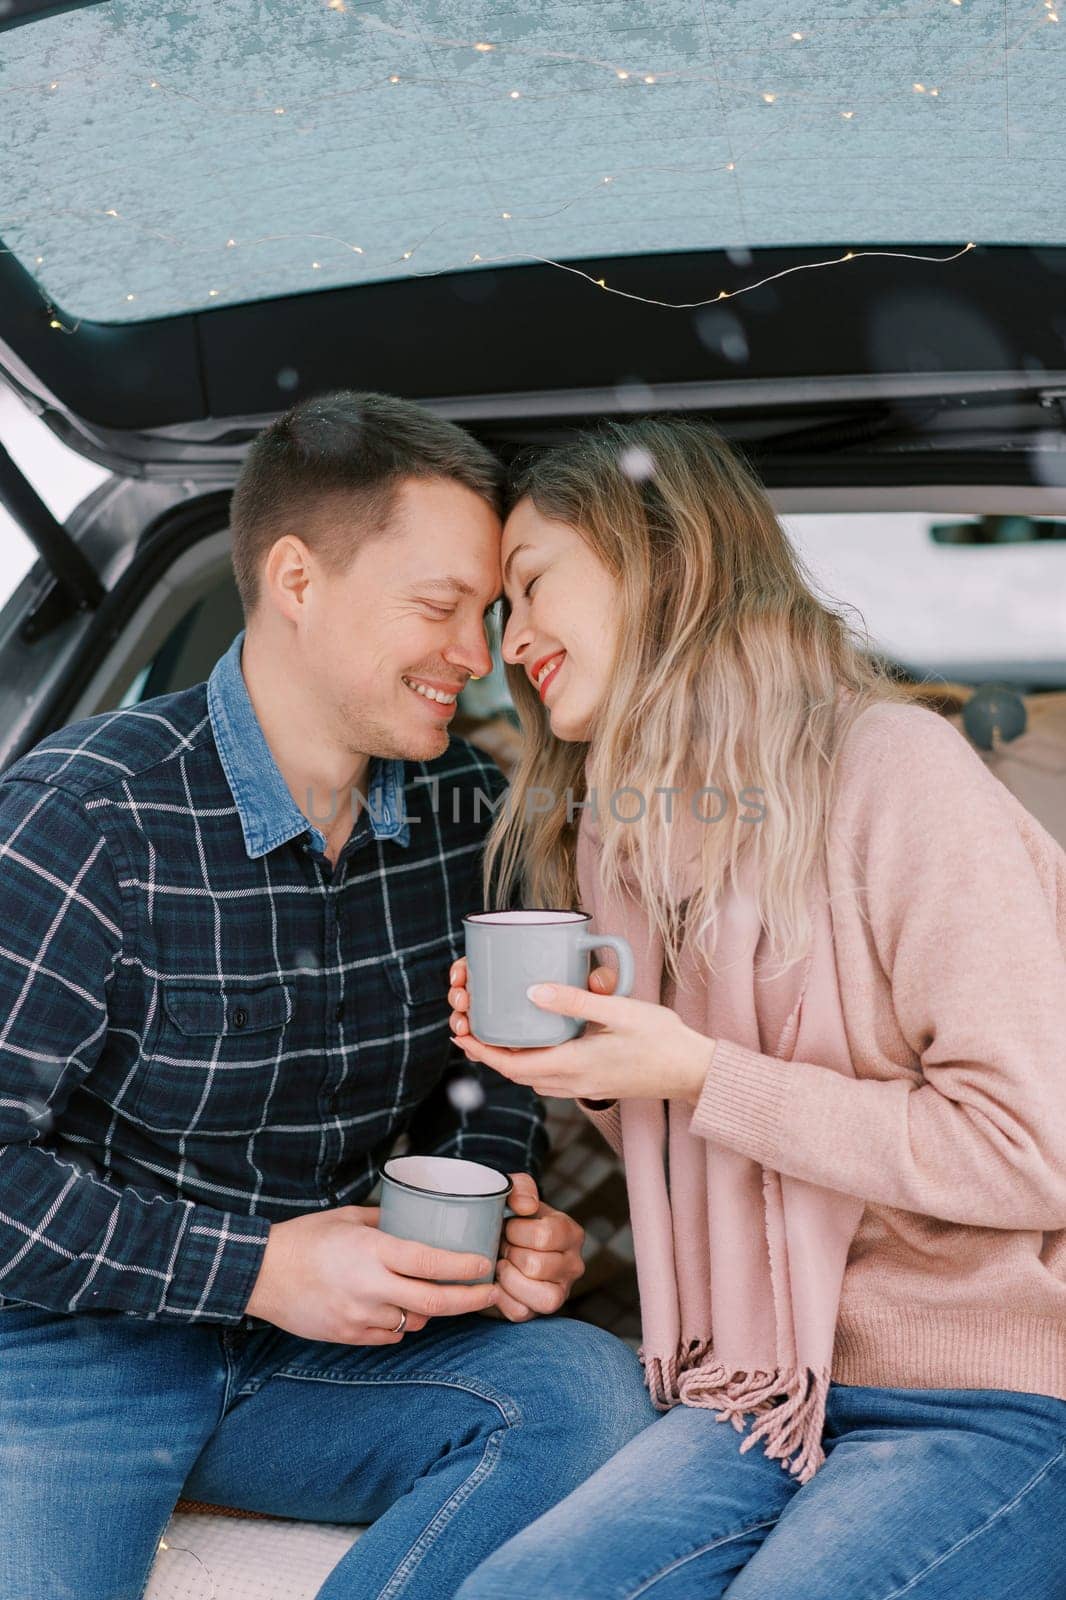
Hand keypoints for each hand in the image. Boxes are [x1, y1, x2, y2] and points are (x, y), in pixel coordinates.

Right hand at [244, 1205, 497, 1343]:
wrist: (260, 1274)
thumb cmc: (305, 1238)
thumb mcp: (348, 1218)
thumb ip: (385, 1222)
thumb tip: (416, 1219)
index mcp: (372, 1251)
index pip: (430, 1263)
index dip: (464, 1268)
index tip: (486, 1266)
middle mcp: (369, 1286)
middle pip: (434, 1303)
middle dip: (470, 1300)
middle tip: (493, 1292)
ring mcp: (359, 1315)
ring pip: (413, 1322)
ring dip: (431, 1312)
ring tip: (440, 1296)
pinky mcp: (347, 1335)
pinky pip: (389, 1335)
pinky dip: (401, 1323)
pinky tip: (401, 1308)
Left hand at [448, 958, 711, 1103]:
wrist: (693, 1070)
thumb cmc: (661, 1040)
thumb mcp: (618, 1012)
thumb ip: (574, 1002)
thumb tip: (531, 991)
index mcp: (572, 1066)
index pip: (511, 1066)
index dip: (481, 1050)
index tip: (461, 1032)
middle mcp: (571, 1082)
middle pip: (515, 1071)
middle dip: (488, 1049)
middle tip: (471, 1021)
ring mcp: (581, 1085)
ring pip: (530, 1074)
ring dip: (508, 1055)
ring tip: (494, 1027)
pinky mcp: (591, 1082)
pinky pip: (548, 1073)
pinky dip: (530, 1057)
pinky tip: (533, 1036)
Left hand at [492, 1173, 585, 1321]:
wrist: (495, 1243)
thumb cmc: (509, 1218)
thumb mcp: (514, 1194)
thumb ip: (520, 1188)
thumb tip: (525, 1207)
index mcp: (571, 1233)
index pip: (544, 1236)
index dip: (516, 1232)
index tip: (506, 1226)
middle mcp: (574, 1265)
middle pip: (536, 1266)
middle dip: (509, 1254)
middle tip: (501, 1247)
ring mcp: (561, 1291)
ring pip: (537, 1295)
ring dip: (508, 1278)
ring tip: (501, 1265)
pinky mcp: (541, 1312)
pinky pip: (521, 1312)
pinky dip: (503, 1298)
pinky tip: (497, 1283)